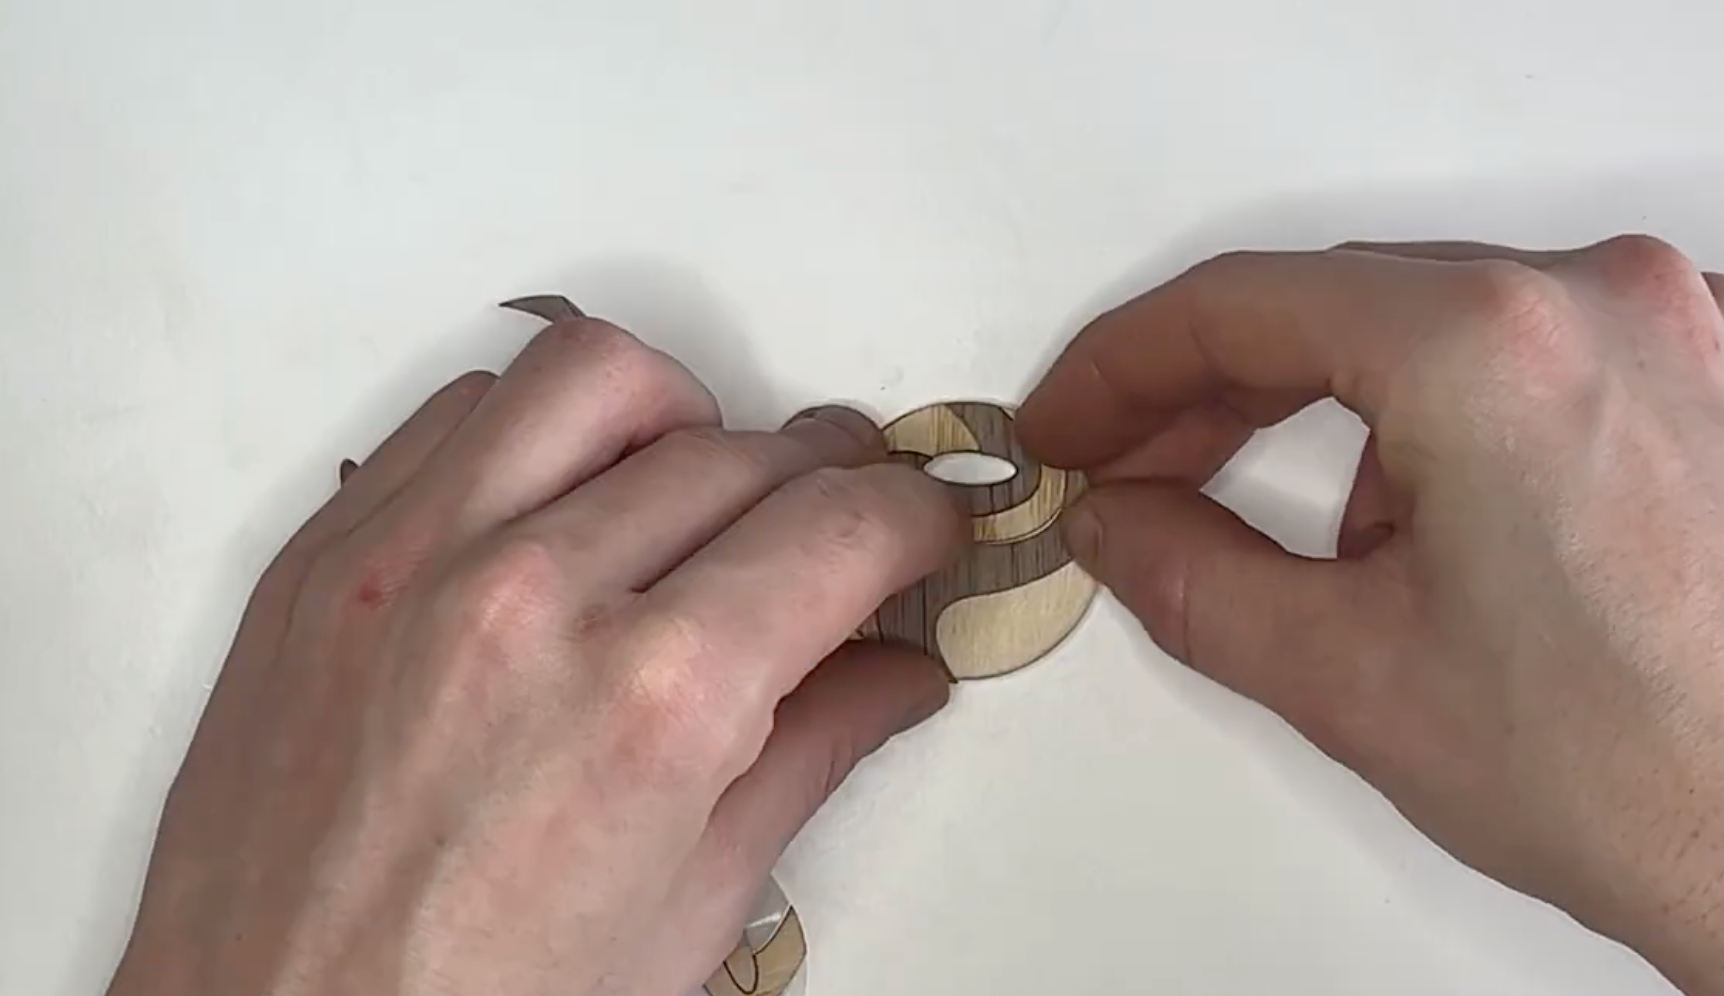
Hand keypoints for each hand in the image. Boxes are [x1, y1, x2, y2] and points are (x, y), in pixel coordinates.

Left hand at [105, 314, 963, 995]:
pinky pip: (461, 410)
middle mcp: (529, 599)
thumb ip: (806, 757)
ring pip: (597, 375)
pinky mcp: (324, 557)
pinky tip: (563, 502)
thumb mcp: (687, 912)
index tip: (925, 524)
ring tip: (699, 491)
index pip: (840, 528)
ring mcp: (409, 560)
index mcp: (651, 705)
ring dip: (684, 418)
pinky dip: (541, 428)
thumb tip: (890, 673)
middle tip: (839, 528)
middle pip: (742, 450)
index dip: (915, 515)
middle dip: (826, 480)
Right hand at [1019, 236, 1723, 993]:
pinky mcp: (1705, 371)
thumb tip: (1113, 519)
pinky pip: (1520, 349)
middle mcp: (1595, 301)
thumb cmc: (1641, 776)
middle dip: (1207, 394)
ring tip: (1302, 542)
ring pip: (1422, 324)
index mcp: (1491, 350)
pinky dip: (1434, 415)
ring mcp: (1673, 326)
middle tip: (1127, 475)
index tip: (1066, 425)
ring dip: (1322, 412)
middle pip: (1330, 304)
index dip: (1118, 368)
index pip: (1238, 304)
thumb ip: (1188, 577)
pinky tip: (1418, 523)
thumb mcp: (1349, 676)